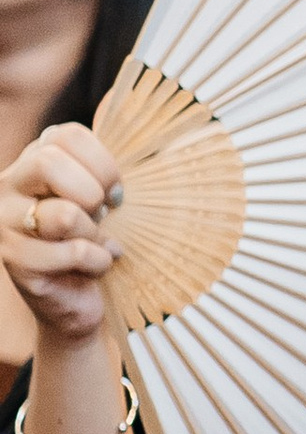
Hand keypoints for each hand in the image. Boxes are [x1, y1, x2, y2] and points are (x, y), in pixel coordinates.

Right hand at [0, 124, 122, 341]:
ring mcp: (6, 223)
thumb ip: (104, 172)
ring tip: (97, 244)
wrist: (76, 298)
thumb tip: (161, 141)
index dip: (102, 163)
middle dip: (93, 192)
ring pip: (64, 214)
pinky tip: (95, 267)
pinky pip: (74, 252)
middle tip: (104, 215)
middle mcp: (9, 186)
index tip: (115, 192)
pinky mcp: (14, 259)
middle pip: (48, 162)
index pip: (66, 135)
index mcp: (32, 160)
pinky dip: (98, 262)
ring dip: (95, 234)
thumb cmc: (94, 240)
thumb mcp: (100, 199)